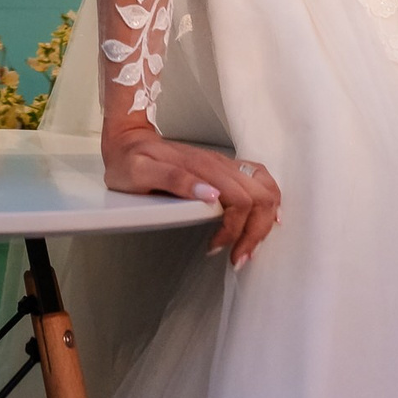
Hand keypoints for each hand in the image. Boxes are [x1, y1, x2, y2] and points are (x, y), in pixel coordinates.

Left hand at [100, 121, 280, 267]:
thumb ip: (175, 181)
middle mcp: (219, 163)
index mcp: (202, 166)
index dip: (234, 230)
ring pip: (265, 188)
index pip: (240, 200)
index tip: (216, 248)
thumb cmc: (131, 160)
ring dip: (265, 220)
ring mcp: (224, 164)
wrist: (129, 139)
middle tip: (239, 257)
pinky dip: (269, 203)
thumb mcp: (141, 171)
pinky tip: (266, 219)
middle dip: (255, 232)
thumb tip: (211, 194)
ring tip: (249, 245)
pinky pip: (260, 181)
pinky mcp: (225, 167)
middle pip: (260, 197)